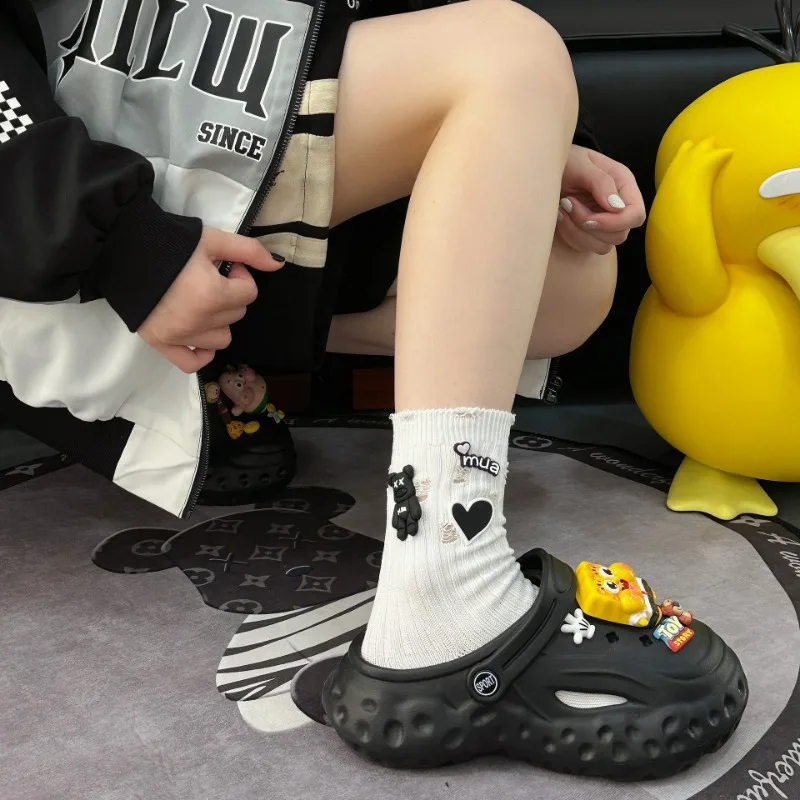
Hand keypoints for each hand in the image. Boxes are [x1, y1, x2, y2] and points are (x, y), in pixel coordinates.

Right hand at [138, 227, 283, 372]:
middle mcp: (198, 321)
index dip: (240, 277)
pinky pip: (193, 362)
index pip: (249, 294)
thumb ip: (249, 251)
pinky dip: (200, 351)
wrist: (120, 248)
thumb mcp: (211, 239)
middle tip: (208, 279)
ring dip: (218, 321)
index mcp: (211, 295)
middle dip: (230, 296)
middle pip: (236, 315)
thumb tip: (278, 265)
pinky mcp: (161, 344)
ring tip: (199, 301)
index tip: (224, 266)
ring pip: (222, 339)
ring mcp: (179, 337)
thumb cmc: (169, 242)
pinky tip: (198, 333)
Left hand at [557, 145, 646, 254]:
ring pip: (602, 246)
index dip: (615, 222)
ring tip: (561, 208)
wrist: (545, 169)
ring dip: (577, 232)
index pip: (636, 215)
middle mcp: (617, 206)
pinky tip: (559, 216)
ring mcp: (604, 222)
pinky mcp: (589, 233)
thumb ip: (601, 182)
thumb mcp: (581, 164)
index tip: (590, 218)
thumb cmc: (566, 161)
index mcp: (623, 185)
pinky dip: (569, 235)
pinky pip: (584, 247)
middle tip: (567, 203)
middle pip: (619, 235)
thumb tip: (617, 207)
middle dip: (590, 226)